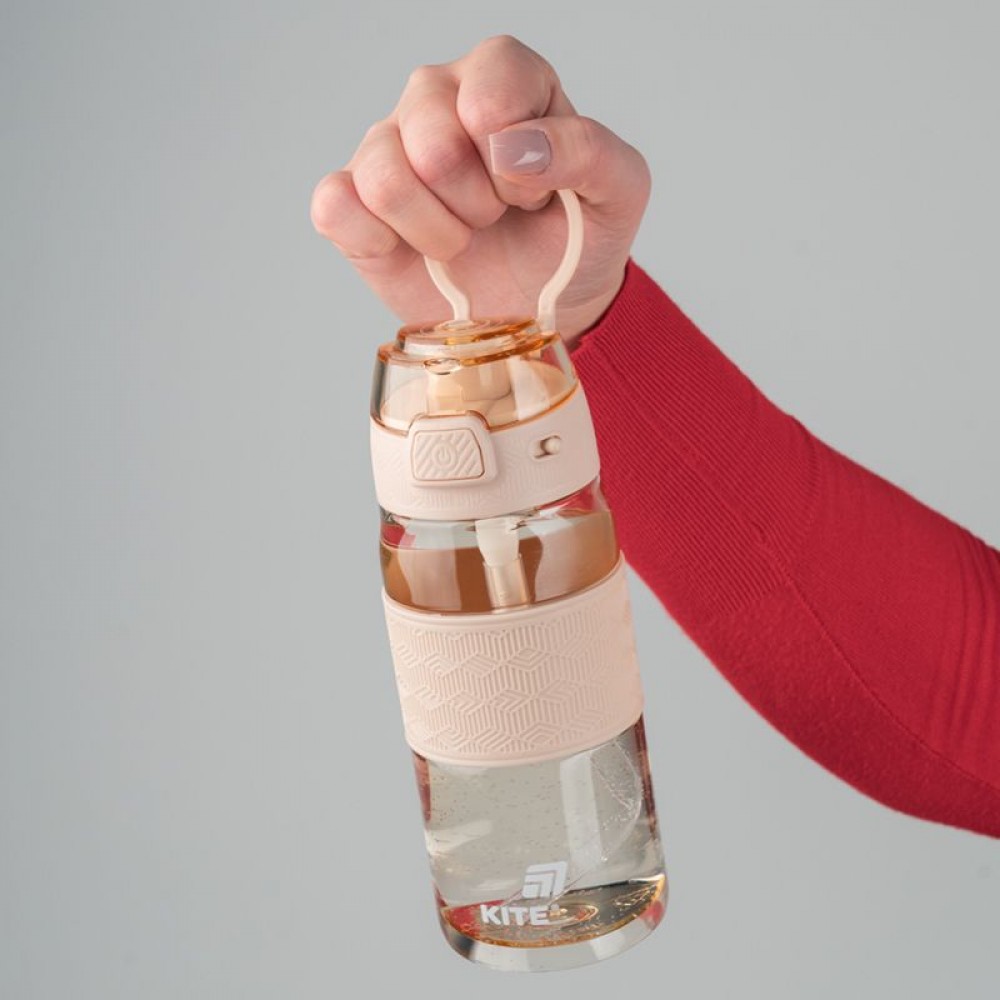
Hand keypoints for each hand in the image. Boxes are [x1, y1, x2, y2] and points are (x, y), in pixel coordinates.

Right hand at [310, 35, 650, 345]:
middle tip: (497, 216)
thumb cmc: (576, 240)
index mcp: (501, 76)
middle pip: (433, 142)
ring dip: (439, 231)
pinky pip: (336, 207)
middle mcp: (435, 97)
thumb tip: (513, 149)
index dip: (518, 161)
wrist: (542, 305)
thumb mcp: (618, 191)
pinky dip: (382, 243)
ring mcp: (386, 148)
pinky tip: (416, 249)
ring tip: (464, 237)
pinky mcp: (351, 203)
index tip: (534, 191)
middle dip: (479, 203)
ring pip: (386, 179)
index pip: (490, 94)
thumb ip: (588, 151)